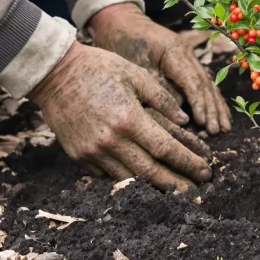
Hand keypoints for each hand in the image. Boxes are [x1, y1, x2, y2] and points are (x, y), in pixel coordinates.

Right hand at [28, 41, 210, 191]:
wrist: (53, 73)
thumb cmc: (98, 67)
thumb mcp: (136, 75)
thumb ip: (163, 99)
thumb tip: (185, 122)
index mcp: (129, 118)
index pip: (166, 149)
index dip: (189, 163)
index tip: (206, 170)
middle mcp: (111, 140)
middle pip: (151, 172)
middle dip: (177, 184)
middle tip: (197, 192)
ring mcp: (93, 152)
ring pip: (130, 178)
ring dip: (154, 186)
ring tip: (175, 190)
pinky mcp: (80, 156)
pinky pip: (109, 175)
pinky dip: (128, 178)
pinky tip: (143, 179)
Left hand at [88, 3, 231, 133]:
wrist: (118, 21)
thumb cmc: (123, 41)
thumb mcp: (136, 66)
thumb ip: (158, 88)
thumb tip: (178, 113)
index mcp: (175, 51)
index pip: (192, 81)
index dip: (199, 104)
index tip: (202, 123)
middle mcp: (186, 53)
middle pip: (204, 84)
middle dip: (212, 109)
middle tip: (218, 131)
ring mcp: (188, 57)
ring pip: (206, 84)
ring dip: (216, 107)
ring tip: (224, 128)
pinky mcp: (184, 63)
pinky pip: (200, 83)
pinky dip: (209, 99)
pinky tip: (218, 113)